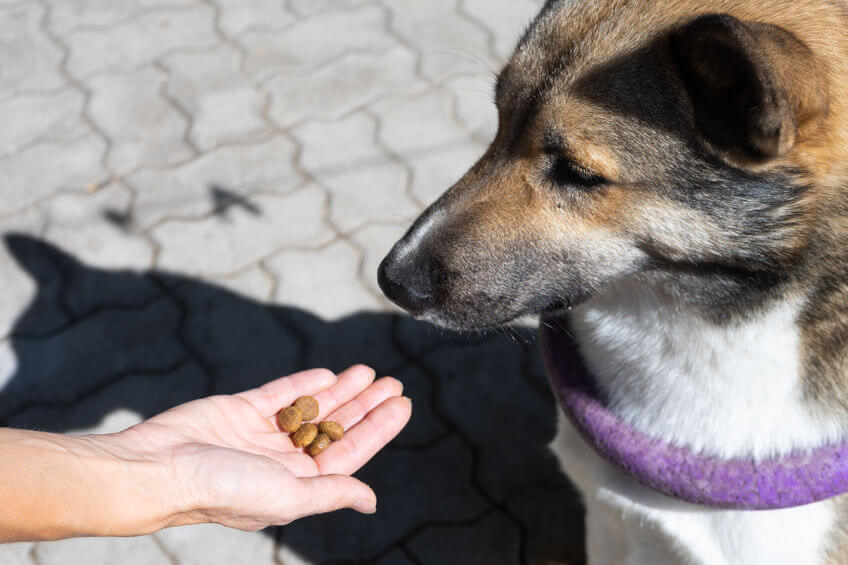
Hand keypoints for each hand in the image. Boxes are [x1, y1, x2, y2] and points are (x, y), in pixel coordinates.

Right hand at [117, 365, 410, 530]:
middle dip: (365, 405)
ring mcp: (262, 433)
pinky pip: (280, 395)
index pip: (349, 452)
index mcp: (298, 485)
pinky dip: (303, 384)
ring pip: (312, 408)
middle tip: (394, 382)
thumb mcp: (288, 496)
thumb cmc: (222, 490)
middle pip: (335, 427)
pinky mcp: (241, 409)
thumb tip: (370, 501)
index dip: (378, 428)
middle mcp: (283, 460)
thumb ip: (331, 492)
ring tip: (369, 371)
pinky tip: (328, 374)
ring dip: (341, 390)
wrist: (159, 467)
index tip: (403, 405)